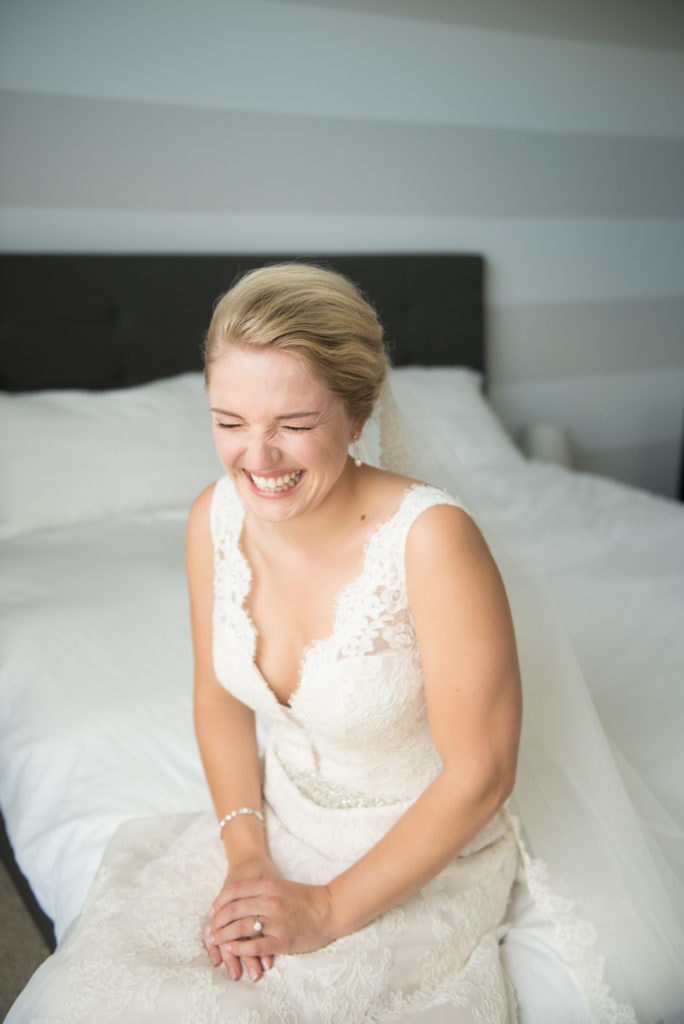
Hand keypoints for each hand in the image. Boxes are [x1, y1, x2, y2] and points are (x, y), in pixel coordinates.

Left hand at [206, 876, 334, 970]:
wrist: (330, 909)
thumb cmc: (306, 898)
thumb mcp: (281, 886)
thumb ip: (261, 891)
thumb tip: (238, 900)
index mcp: (269, 885)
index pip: (234, 890)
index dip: (219, 902)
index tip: (212, 912)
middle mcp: (270, 901)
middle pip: (233, 910)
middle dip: (217, 922)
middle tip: (209, 931)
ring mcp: (276, 921)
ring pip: (241, 928)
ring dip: (224, 936)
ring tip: (216, 942)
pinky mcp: (282, 940)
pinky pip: (255, 945)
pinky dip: (240, 949)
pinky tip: (232, 950)